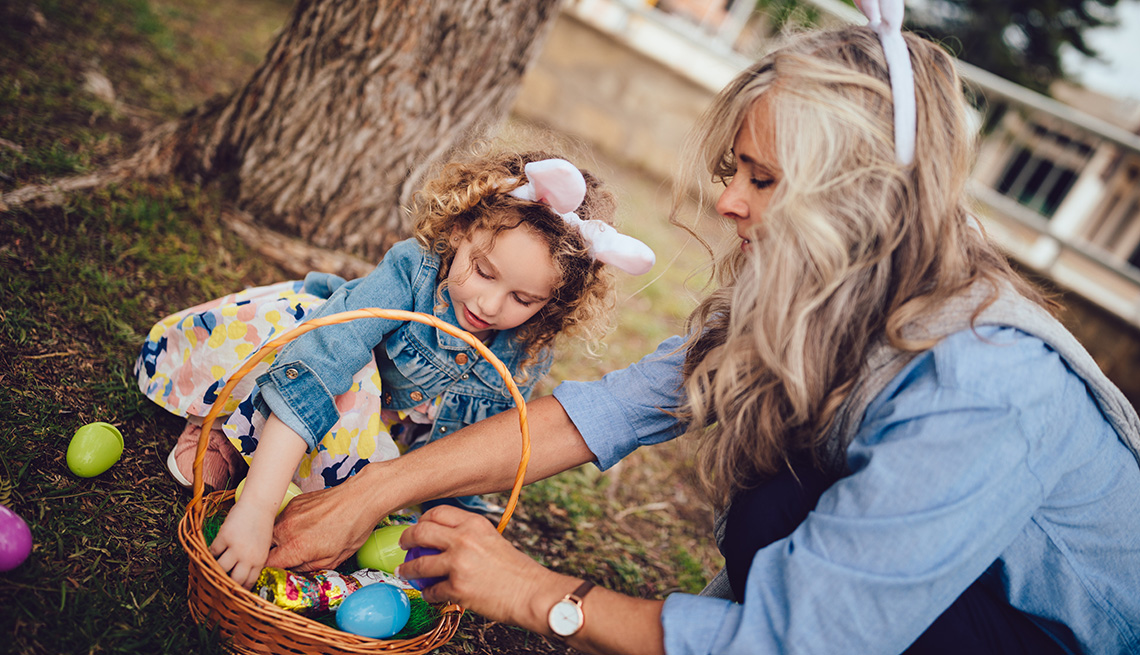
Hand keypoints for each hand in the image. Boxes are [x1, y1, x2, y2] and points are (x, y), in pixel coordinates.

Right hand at [209, 498, 274, 588]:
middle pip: (234, 581)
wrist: (259, 505)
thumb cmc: (260, 526)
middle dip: (225, 584)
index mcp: (260, 561)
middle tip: (219, 581)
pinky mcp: (225, 537)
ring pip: (220, 568)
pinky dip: (210, 552)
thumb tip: (239, 578)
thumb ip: (253, 562)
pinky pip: (213, 551)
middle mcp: (249, 557)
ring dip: (215, 567)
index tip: (231, 591)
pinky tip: (211, 551)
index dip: (238, 590)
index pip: (248, 583)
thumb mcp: (262, 548)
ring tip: (212, 566)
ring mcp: (236, 547)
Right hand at [266, 478, 378, 571]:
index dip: (269, 570)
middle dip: (273, 555)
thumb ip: (306, 568)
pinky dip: (288, 526)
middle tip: (288, 559)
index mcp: (295, 547)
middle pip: (265, 547)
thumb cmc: (352, 529)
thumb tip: (292, 571)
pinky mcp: (294, 503)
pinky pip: (282, 518)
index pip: (266, 564)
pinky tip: (305, 528)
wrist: (361, 498)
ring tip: (298, 542)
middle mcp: (286, 529)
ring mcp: (289, 513)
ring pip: (271, 532)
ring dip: (279, 540)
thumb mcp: (332, 560)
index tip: (276, 572)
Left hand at [397, 505, 554, 628]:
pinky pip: (431, 590)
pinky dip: (429, 593)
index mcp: (474, 523)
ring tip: (404, 572)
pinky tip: (430, 594)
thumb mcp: (492, 539)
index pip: (438, 513)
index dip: (422, 520)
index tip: (418, 527)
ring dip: (408, 570)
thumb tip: (445, 541)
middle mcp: (464, 539)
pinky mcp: (457, 588)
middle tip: (404, 546)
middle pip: (421, 532)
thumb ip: (469, 536)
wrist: (531, 593)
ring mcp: (458, 564)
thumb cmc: (517, 570)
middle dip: (407, 539)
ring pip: (419, 564)